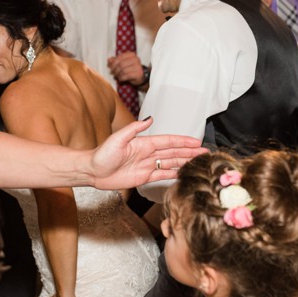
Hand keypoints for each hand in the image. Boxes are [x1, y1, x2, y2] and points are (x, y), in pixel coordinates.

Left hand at [90, 118, 205, 189]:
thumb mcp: (118, 139)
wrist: (92, 171)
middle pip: (173, 152)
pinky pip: (162, 175)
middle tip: (205, 152)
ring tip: (198, 162)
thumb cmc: (102, 154)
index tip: (196, 141)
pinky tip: (184, 173)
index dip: (183, 142)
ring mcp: (147, 165)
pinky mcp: (143, 177)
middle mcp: (148, 153)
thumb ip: (134, 129)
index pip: (168, 141)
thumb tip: (150, 119)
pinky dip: (173, 174)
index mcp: (144, 143)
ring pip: (170, 163)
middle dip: (189, 152)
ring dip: (184, 162)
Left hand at [107, 52, 144, 85]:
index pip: (120, 57)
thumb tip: (109, 60)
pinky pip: (127, 76)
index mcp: (131, 54)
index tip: (110, 68)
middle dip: (115, 69)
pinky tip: (120, 79)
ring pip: (123, 70)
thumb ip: (115, 60)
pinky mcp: (138, 73)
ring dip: (118, 74)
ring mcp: (138, 66)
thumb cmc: (129, 68)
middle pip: (121, 64)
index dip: (113, 63)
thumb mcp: (122, 63)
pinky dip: (121, 78)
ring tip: (117, 76)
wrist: (139, 76)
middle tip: (113, 73)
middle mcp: (136, 59)